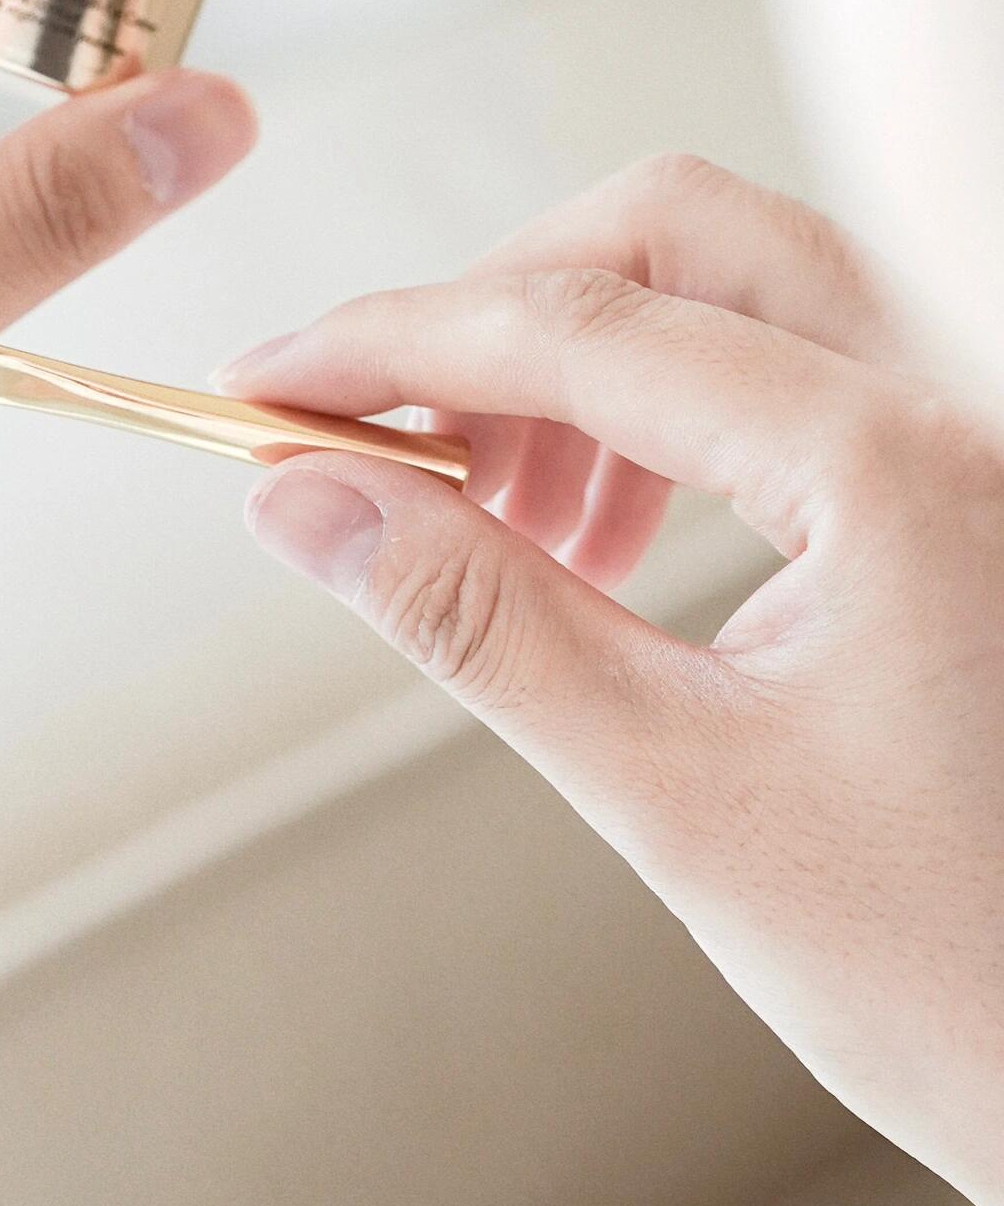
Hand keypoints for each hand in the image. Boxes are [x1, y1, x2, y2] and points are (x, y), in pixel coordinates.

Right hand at [222, 153, 1003, 1205]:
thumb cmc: (959, 974)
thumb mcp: (676, 791)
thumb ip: (477, 622)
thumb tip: (308, 501)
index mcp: (894, 466)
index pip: (584, 324)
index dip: (393, 343)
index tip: (271, 388)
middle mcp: (957, 403)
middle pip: (678, 231)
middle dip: (503, 313)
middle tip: (387, 437)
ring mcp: (975, 435)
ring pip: (737, 285)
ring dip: (580, 367)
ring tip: (498, 527)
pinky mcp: (966, 483)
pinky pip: (793, 367)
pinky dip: (665, 413)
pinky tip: (602, 545)